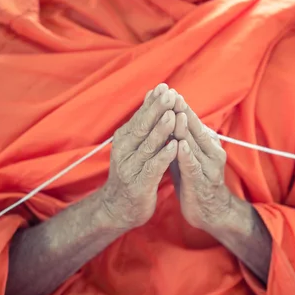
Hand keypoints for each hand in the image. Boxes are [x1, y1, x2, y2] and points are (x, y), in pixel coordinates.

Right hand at [101, 84, 178, 228]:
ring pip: (148, 146)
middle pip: (142, 127)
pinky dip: (164, 157)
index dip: (152, 102)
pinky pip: (153, 168)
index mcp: (124, 139)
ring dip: (161, 130)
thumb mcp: (135, 146)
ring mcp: (131, 168)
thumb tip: (151, 95)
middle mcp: (124, 151)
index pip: (139, 116)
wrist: (118, 208)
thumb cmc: (132, 173)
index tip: (165, 87)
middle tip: (170, 94)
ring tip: (173, 115)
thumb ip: (144, 123)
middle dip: (157, 110)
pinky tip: (175, 147)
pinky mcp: (140, 184)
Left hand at [170, 96, 233, 230]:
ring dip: (185, 129)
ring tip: (176, 114)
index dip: (179, 105)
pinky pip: (194, 167)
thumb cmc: (194, 179)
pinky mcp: (203, 182)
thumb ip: (177, 136)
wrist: (211, 212)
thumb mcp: (185, 154)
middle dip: (182, 110)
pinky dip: (187, 155)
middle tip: (171, 93)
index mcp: (207, 142)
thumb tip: (164, 114)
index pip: (191, 120)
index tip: (166, 90)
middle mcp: (211, 151)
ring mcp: (209, 166)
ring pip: (195, 144)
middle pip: (194, 127)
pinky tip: (180, 146)